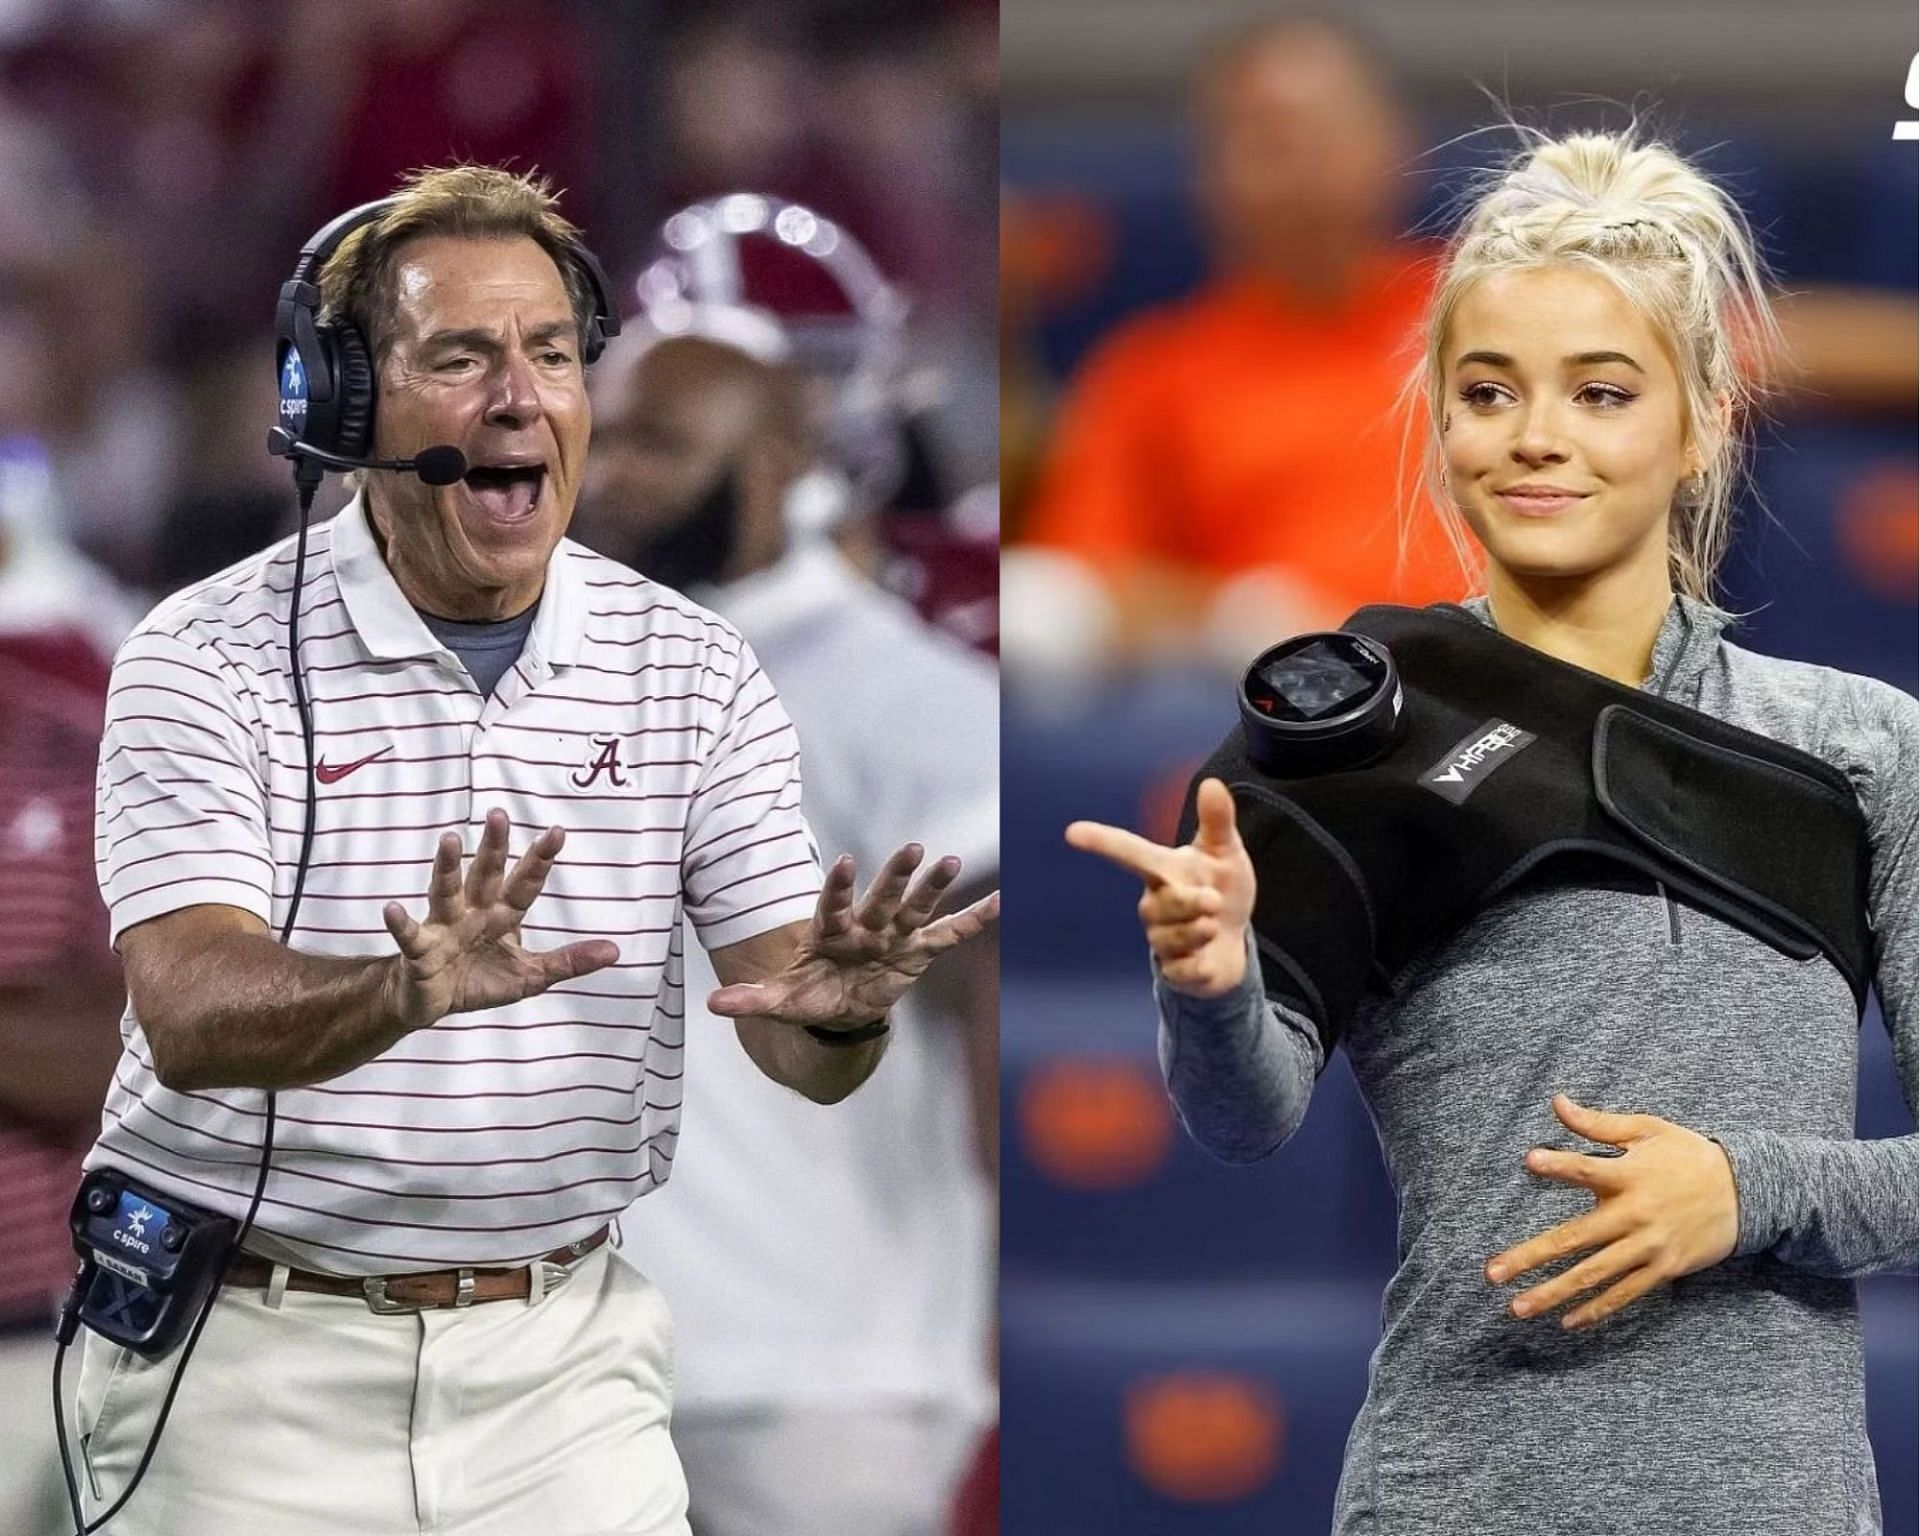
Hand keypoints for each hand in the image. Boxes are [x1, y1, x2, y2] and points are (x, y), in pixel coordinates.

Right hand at [380, 808, 619, 1028]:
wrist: (430, 1002)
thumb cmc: (479, 980)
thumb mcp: (530, 975)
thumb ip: (568, 961)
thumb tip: (615, 951)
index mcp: (501, 915)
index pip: (525, 884)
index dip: (540, 859)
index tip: (558, 831)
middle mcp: (473, 912)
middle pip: (485, 875)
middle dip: (494, 846)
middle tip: (499, 813)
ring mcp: (444, 927)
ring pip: (446, 892)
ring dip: (447, 867)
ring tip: (450, 840)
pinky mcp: (419, 950)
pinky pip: (410, 934)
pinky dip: (400, 922)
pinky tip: (391, 908)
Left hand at [706, 844, 998, 1030]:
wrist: (837, 1008)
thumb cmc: (808, 994)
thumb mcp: (780, 1001)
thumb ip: (752, 999)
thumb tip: (714, 1003)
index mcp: (830, 931)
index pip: (834, 904)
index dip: (840, 885)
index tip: (846, 860)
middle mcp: (865, 925)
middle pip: (882, 896)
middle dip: (897, 874)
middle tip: (912, 847)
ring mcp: (894, 935)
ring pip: (916, 907)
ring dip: (934, 886)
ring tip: (952, 860)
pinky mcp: (918, 951)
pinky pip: (949, 934)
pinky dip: (974, 920)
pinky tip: (999, 900)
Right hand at [1064, 777, 1255, 997]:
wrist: (1233, 940)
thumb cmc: (1222, 888)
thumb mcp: (1225, 852)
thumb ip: (1217, 821)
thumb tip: (1212, 783)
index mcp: (1161, 871)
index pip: (1128, 853)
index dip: (1101, 841)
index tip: (1072, 832)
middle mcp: (1153, 904)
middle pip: (1163, 902)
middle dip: (1194, 902)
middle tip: (1214, 900)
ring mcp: (1159, 939)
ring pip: (1173, 936)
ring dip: (1202, 930)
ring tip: (1213, 926)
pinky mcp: (1171, 971)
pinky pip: (1184, 970)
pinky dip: (1203, 965)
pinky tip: (1208, 957)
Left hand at [1485, 1093, 1739, 1328]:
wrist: (1748, 1191)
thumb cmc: (1689, 1154)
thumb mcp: (1648, 1129)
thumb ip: (1598, 1124)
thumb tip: (1557, 1102)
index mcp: (1630, 1175)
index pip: (1588, 1169)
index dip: (1560, 1164)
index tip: (1530, 1160)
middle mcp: (1636, 1214)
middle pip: (1575, 1238)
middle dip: (1531, 1257)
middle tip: (1492, 1273)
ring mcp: (1649, 1246)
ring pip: (1594, 1275)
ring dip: (1554, 1293)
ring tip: (1519, 1307)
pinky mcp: (1664, 1269)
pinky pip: (1625, 1294)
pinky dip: (1596, 1309)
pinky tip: (1567, 1321)